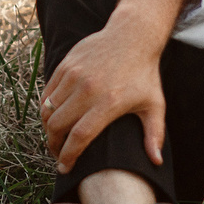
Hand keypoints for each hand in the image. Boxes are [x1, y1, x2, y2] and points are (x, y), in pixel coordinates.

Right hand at [40, 20, 167, 171]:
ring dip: (48, 128)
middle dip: (54, 145)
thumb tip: (156, 161)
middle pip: (58, 125)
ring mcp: (74, 75)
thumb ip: (154, 134)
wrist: (133, 36)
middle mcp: (88, 89)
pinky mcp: (66, 65)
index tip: (64, 168)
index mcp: (109, 102)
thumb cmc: (145, 74)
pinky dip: (46, 108)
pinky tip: (54, 116)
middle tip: (58, 153)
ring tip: (55, 137)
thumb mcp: (155, 104)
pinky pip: (47, 93)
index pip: (79, 136)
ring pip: (48, 110)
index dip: (68, 156)